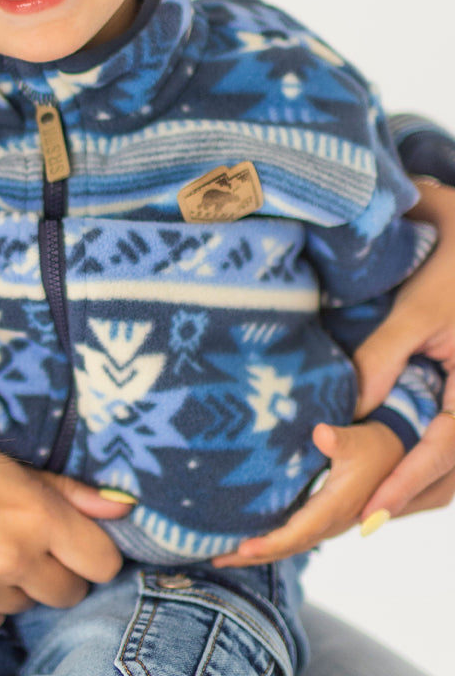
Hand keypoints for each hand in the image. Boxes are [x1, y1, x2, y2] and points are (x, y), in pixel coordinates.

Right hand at [0, 440, 129, 631]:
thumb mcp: (19, 468)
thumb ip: (75, 493)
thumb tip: (126, 510)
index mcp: (37, 514)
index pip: (103, 564)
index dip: (90, 553)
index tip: (67, 540)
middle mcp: (12, 555)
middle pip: (69, 594)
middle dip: (54, 572)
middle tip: (18, 540)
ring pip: (26, 606)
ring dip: (14, 584)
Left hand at [212, 420, 402, 567]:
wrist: (395, 456)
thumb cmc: (372, 445)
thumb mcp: (358, 440)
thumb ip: (339, 439)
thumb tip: (321, 433)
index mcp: (336, 507)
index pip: (299, 533)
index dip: (270, 543)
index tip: (242, 548)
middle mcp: (331, 521)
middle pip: (288, 546)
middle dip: (253, 555)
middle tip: (215, 559)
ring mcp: (327, 522)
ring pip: (290, 544)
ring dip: (258, 552)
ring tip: (221, 555)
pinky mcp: (322, 516)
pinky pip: (293, 535)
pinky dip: (270, 541)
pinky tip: (246, 540)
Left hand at [352, 180, 454, 516]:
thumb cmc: (450, 271)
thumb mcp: (417, 311)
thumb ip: (384, 357)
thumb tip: (351, 409)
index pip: (445, 449)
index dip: (406, 481)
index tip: (371, 510)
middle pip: (453, 474)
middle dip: (408, 499)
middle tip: (358, 523)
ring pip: (454, 470)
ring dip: (415, 490)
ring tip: (365, 511)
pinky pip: (450, 449)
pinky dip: (423, 470)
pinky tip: (387, 478)